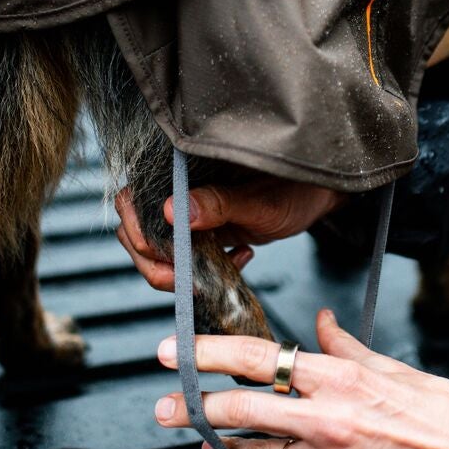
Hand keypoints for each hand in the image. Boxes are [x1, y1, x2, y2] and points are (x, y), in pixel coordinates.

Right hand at [114, 178, 345, 291]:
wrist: (317, 196)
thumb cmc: (294, 186)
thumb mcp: (259, 199)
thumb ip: (219, 204)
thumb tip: (174, 211)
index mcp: (181, 170)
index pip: (131, 201)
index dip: (138, 233)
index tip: (166, 257)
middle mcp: (175, 191)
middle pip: (135, 232)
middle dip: (157, 263)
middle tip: (191, 279)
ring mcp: (186, 214)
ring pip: (154, 252)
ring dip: (179, 272)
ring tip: (220, 268)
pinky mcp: (200, 234)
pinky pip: (182, 260)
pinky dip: (200, 273)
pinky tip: (238, 259)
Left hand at [152, 308, 448, 448]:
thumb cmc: (439, 417)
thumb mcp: (392, 368)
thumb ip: (346, 348)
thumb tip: (323, 321)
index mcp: (338, 378)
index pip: (257, 358)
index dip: (207, 355)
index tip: (174, 352)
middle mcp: (325, 418)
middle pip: (239, 409)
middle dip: (192, 408)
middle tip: (163, 408)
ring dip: (225, 447)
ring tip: (206, 442)